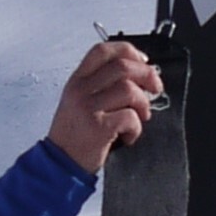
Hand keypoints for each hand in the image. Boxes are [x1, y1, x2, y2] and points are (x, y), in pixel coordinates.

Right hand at [46, 38, 162, 175]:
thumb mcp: (79, 101)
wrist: (60, 163)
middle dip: (147, 75)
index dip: (128, 51)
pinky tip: (128, 136)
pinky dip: (136, 128)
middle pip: (122, 66)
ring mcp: (88, 107)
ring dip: (143, 104)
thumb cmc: (74, 135)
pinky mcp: (98, 127)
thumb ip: (101, 85)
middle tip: (154, 89)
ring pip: (129, 89)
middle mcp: (81, 90)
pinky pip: (130, 116)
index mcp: (77, 80)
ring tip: (140, 118)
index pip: (103, 51)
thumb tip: (138, 74)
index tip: (143, 62)